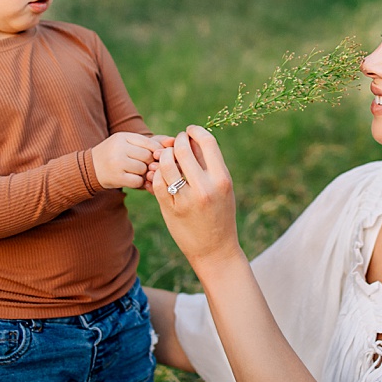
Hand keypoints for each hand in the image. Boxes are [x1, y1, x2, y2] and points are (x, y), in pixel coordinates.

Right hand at [91, 132, 167, 190]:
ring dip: (143, 174)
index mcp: (123, 136)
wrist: (91, 168)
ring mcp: (117, 162)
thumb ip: (152, 142)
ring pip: (143, 169)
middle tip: (144, 167)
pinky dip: (138, 183)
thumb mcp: (130, 144)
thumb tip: (173, 141)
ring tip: (136, 173)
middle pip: (148, 156)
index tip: (153, 159)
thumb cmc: (116, 155)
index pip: (150, 143)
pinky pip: (138, 181)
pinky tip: (132, 180)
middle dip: (149, 164)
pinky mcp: (116, 177)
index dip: (156, 153)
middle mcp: (119, 147)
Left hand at [150, 126, 243, 275]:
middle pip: (183, 149)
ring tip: (166, 158)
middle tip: (174, 143)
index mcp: (222, 179)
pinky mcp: (170, 209)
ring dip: (164, 156)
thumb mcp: (223, 190)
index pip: (207, 142)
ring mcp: (186, 199)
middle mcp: (205, 188)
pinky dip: (157, 175)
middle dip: (176, 141)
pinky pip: (158, 182)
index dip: (195, 131)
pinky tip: (162, 175)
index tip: (189, 131)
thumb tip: (194, 140)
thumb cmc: (220, 216)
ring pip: (167, 164)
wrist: (215, 251)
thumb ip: (210, 166)